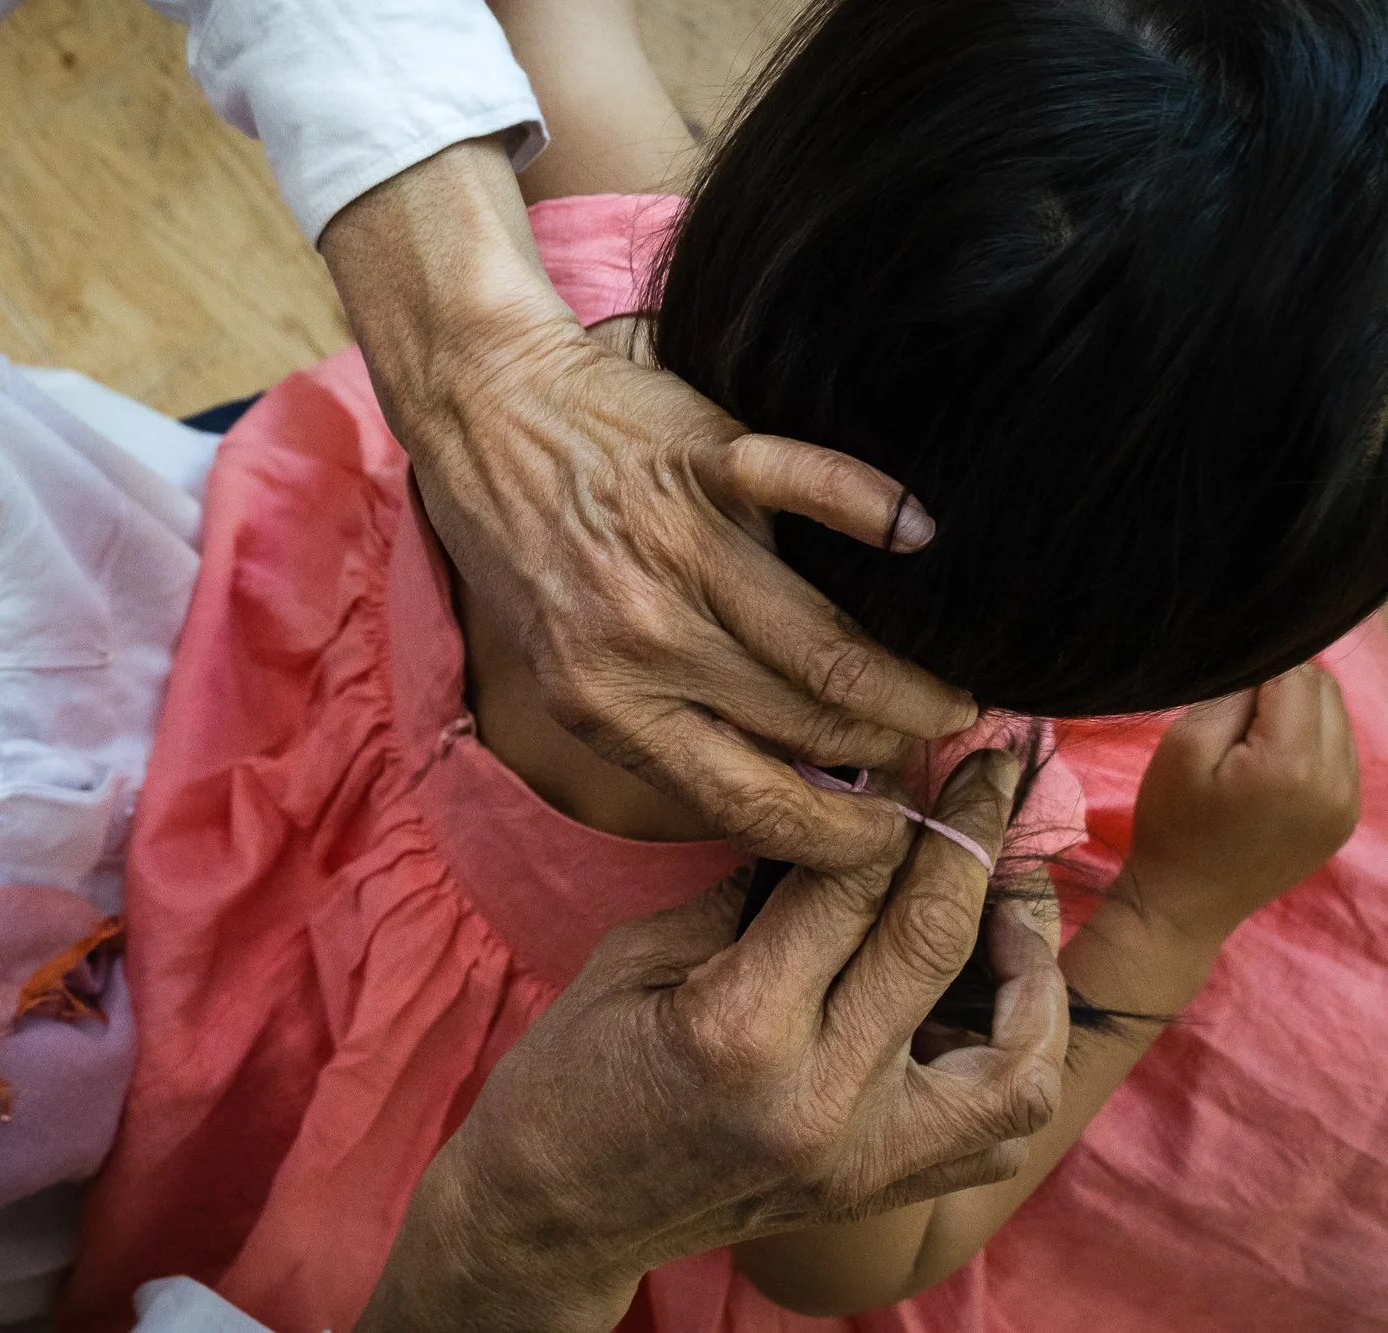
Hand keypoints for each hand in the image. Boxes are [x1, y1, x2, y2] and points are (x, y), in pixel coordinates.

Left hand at [318, 138, 976, 868]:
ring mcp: (673, 548)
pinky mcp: (698, 460)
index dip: (836, 836)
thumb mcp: (566, 673)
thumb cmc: (527, 556)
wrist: (480, 419)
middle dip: (890, 754)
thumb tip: (779, 786)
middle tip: (932, 753)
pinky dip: (872, 508)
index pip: (747, 801)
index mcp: (607, 706)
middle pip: (809, 724)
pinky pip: (807, 487)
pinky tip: (920, 533)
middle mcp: (643, 639)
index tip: (888, 839)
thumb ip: (659, 730)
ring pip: (826, 643)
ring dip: (909, 680)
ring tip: (956, 694)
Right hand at [357, 750, 1066, 1332]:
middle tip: (990, 777)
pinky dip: (1018, 1059)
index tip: (917, 756)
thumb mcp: (639, 953)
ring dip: (1031, 971)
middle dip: (973, 838)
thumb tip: (845, 811)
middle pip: (935, 940)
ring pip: (1017, 1063)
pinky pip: (998, 1133)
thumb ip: (752, 888)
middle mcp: (821, 1096)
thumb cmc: (574, 1070)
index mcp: (740, 1024)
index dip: (892, 803)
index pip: (850, 881)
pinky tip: (993, 1002)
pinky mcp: (878, 1190)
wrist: (555, 1211)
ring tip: (1010, 905)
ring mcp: (863, 1158)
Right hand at [1125, 663, 1359, 952]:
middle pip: (1326, 691)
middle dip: (1282, 690)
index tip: (1223, 701)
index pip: (1297, 675)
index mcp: (1293, 763)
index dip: (1256, 673)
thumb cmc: (1173, 823)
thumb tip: (1265, 664)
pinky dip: (1310, 744)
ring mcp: (1348, 802)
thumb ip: (1230, 697)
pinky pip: (1341, 753)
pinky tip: (1271, 768)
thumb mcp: (1182, 748)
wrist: (1186, 902)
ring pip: (1338, 718)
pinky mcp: (1346, 817)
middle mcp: (1337, 781)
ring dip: (1299, 715)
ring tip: (1251, 747)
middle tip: (1233, 723)